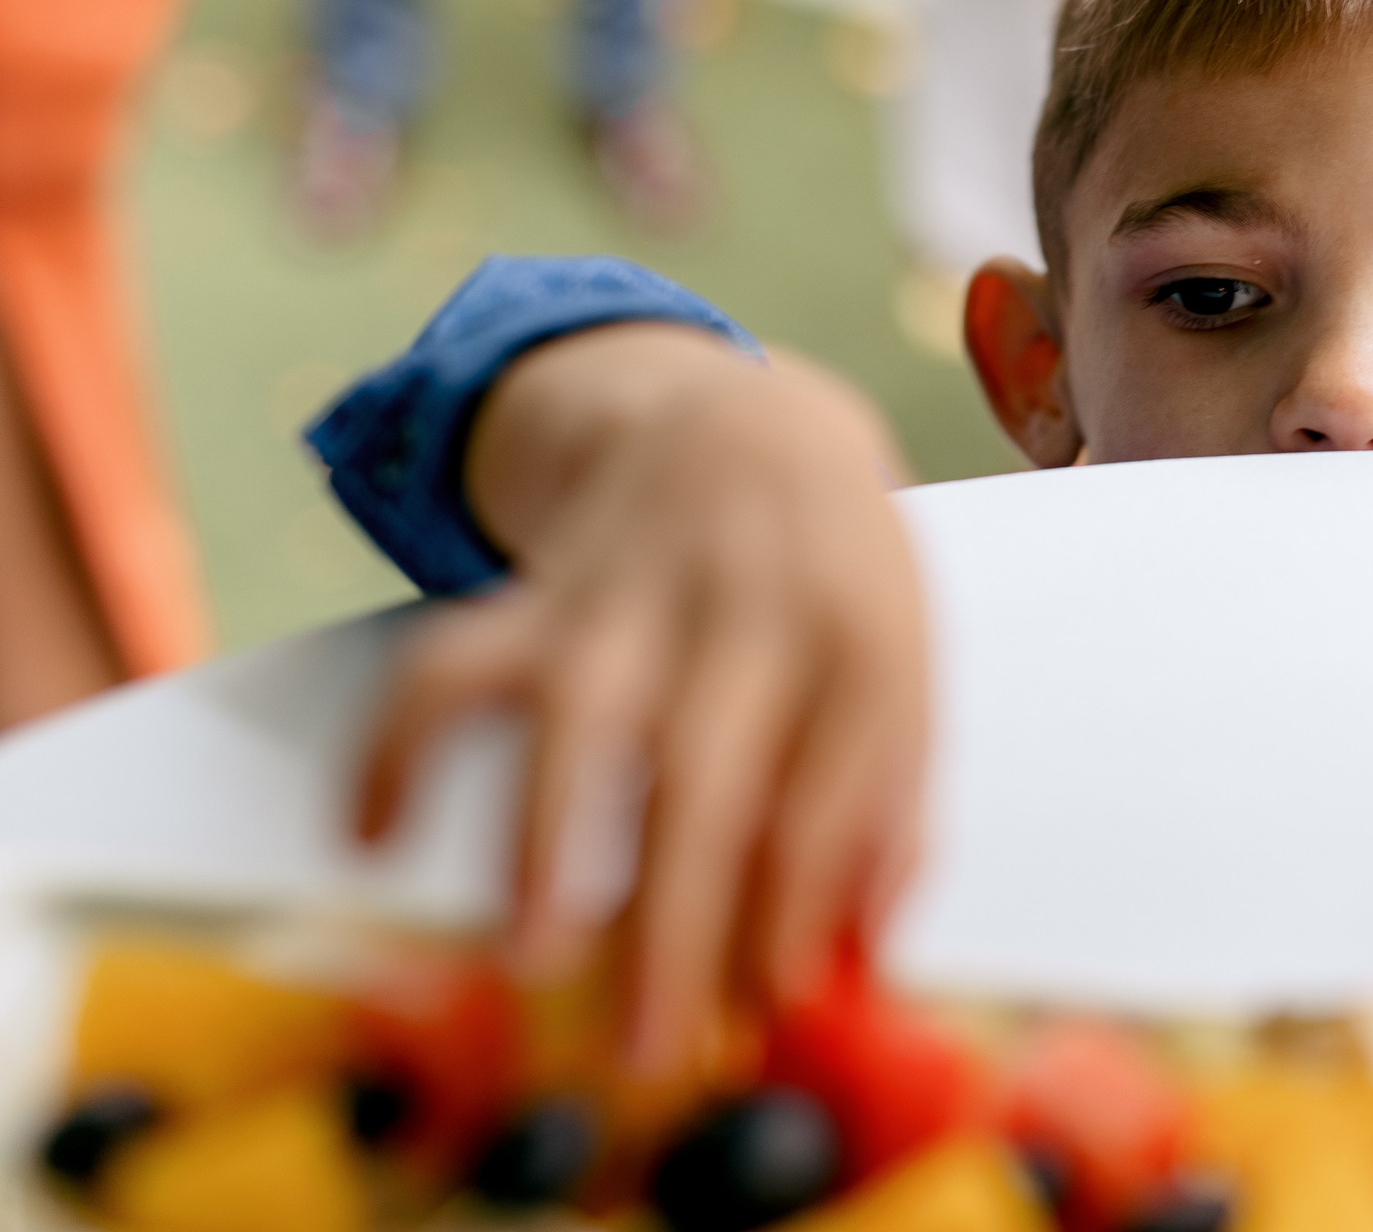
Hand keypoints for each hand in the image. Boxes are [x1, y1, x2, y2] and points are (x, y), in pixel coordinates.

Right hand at [353, 325, 928, 1074]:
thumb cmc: (838, 583)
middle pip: (704, 774)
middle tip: (648, 1041)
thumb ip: (888, 812)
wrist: (752, 425)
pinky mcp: (539, 593)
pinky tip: (372, 836)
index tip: (764, 1002)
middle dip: (673, 918)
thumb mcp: (907, 670)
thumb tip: (849, 962)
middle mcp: (746, 611)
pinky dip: (396, 744)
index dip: (795, 904)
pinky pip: (450, 662)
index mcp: (858, 638)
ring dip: (548, 839)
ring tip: (528, 953)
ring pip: (575, 713)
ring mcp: (634, 597)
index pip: (826, 789)